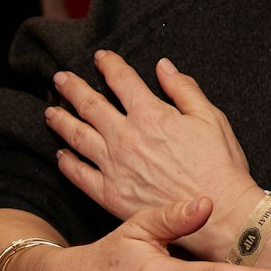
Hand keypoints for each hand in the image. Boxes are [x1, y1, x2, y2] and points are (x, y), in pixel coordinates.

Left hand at [49, 52, 255, 238]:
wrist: (219, 212)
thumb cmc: (220, 165)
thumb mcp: (210, 117)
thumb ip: (183, 89)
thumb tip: (163, 66)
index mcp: (150, 114)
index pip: (122, 80)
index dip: (109, 64)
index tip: (101, 57)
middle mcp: (125, 137)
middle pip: (90, 105)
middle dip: (73, 88)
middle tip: (61, 79)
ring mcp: (114, 167)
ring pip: (77, 137)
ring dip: (61, 120)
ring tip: (51, 112)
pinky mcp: (110, 195)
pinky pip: (79, 175)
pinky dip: (67, 163)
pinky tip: (61, 155)